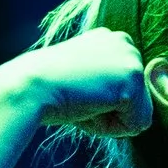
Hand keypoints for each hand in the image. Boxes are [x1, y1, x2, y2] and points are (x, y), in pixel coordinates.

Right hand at [24, 28, 154, 138]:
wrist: (28, 87)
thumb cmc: (48, 90)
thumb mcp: (83, 78)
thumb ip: (106, 85)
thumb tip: (131, 109)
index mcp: (111, 39)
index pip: (124, 89)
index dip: (101, 102)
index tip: (76, 89)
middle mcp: (125, 42)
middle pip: (137, 101)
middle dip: (109, 111)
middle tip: (78, 97)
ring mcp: (132, 59)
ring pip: (138, 114)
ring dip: (110, 120)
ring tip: (83, 102)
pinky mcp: (132, 79)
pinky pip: (137, 124)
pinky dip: (112, 128)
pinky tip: (88, 107)